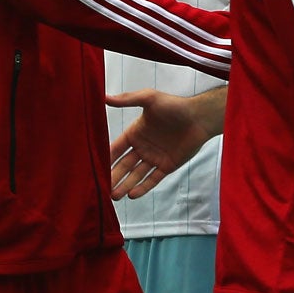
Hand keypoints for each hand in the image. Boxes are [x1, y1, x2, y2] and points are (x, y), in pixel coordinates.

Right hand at [105, 88, 222, 199]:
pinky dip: (143, 187)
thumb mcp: (148, 98)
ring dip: (125, 185)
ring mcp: (155, 158)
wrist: (199, 117)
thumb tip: (104, 97)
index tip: (94, 167)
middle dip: (113, 176)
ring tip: (114, 195)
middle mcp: (143, 147)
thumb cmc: (174, 105)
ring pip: (136, 175)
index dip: (106, 157)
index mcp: (135, 133)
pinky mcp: (167, 166)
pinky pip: (153, 179)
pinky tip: (132, 195)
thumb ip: (127, 99)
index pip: (116, 148)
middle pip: (124, 165)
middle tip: (102, 188)